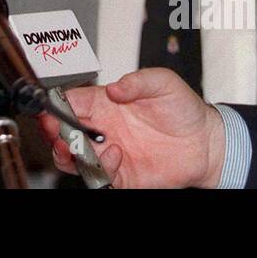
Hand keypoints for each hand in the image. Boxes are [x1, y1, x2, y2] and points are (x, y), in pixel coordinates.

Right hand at [38, 68, 226, 187]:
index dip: (56, 105)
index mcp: (105, 103)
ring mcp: (110, 152)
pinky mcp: (121, 175)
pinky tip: (116, 156)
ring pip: (74, 158)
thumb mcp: (163, 82)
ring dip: (69, 154)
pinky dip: (101, 168)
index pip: (71, 102)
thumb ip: (138, 81)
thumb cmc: (183, 109)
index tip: (50, 109)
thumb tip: (114, 89)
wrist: (205, 143)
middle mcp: (103, 128)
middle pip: (64, 131)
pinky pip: (100, 176)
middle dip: (54, 132)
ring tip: (75, 148)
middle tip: (56, 131)